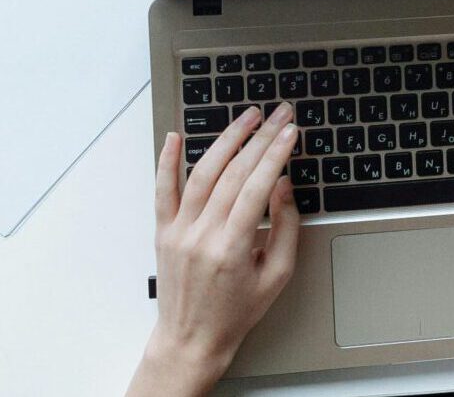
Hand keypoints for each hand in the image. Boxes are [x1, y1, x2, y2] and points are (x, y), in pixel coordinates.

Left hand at [129, 103, 299, 396]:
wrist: (192, 337)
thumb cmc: (237, 311)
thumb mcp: (277, 274)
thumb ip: (284, 227)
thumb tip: (282, 185)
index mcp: (231, 248)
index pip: (257, 186)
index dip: (276, 154)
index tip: (291, 131)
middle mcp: (201, 235)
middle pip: (232, 173)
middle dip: (260, 138)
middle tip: (279, 115)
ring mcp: (178, 231)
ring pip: (201, 174)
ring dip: (225, 140)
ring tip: (246, 117)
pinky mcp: (163, 232)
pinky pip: (162, 190)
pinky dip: (167, 161)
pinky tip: (176, 136)